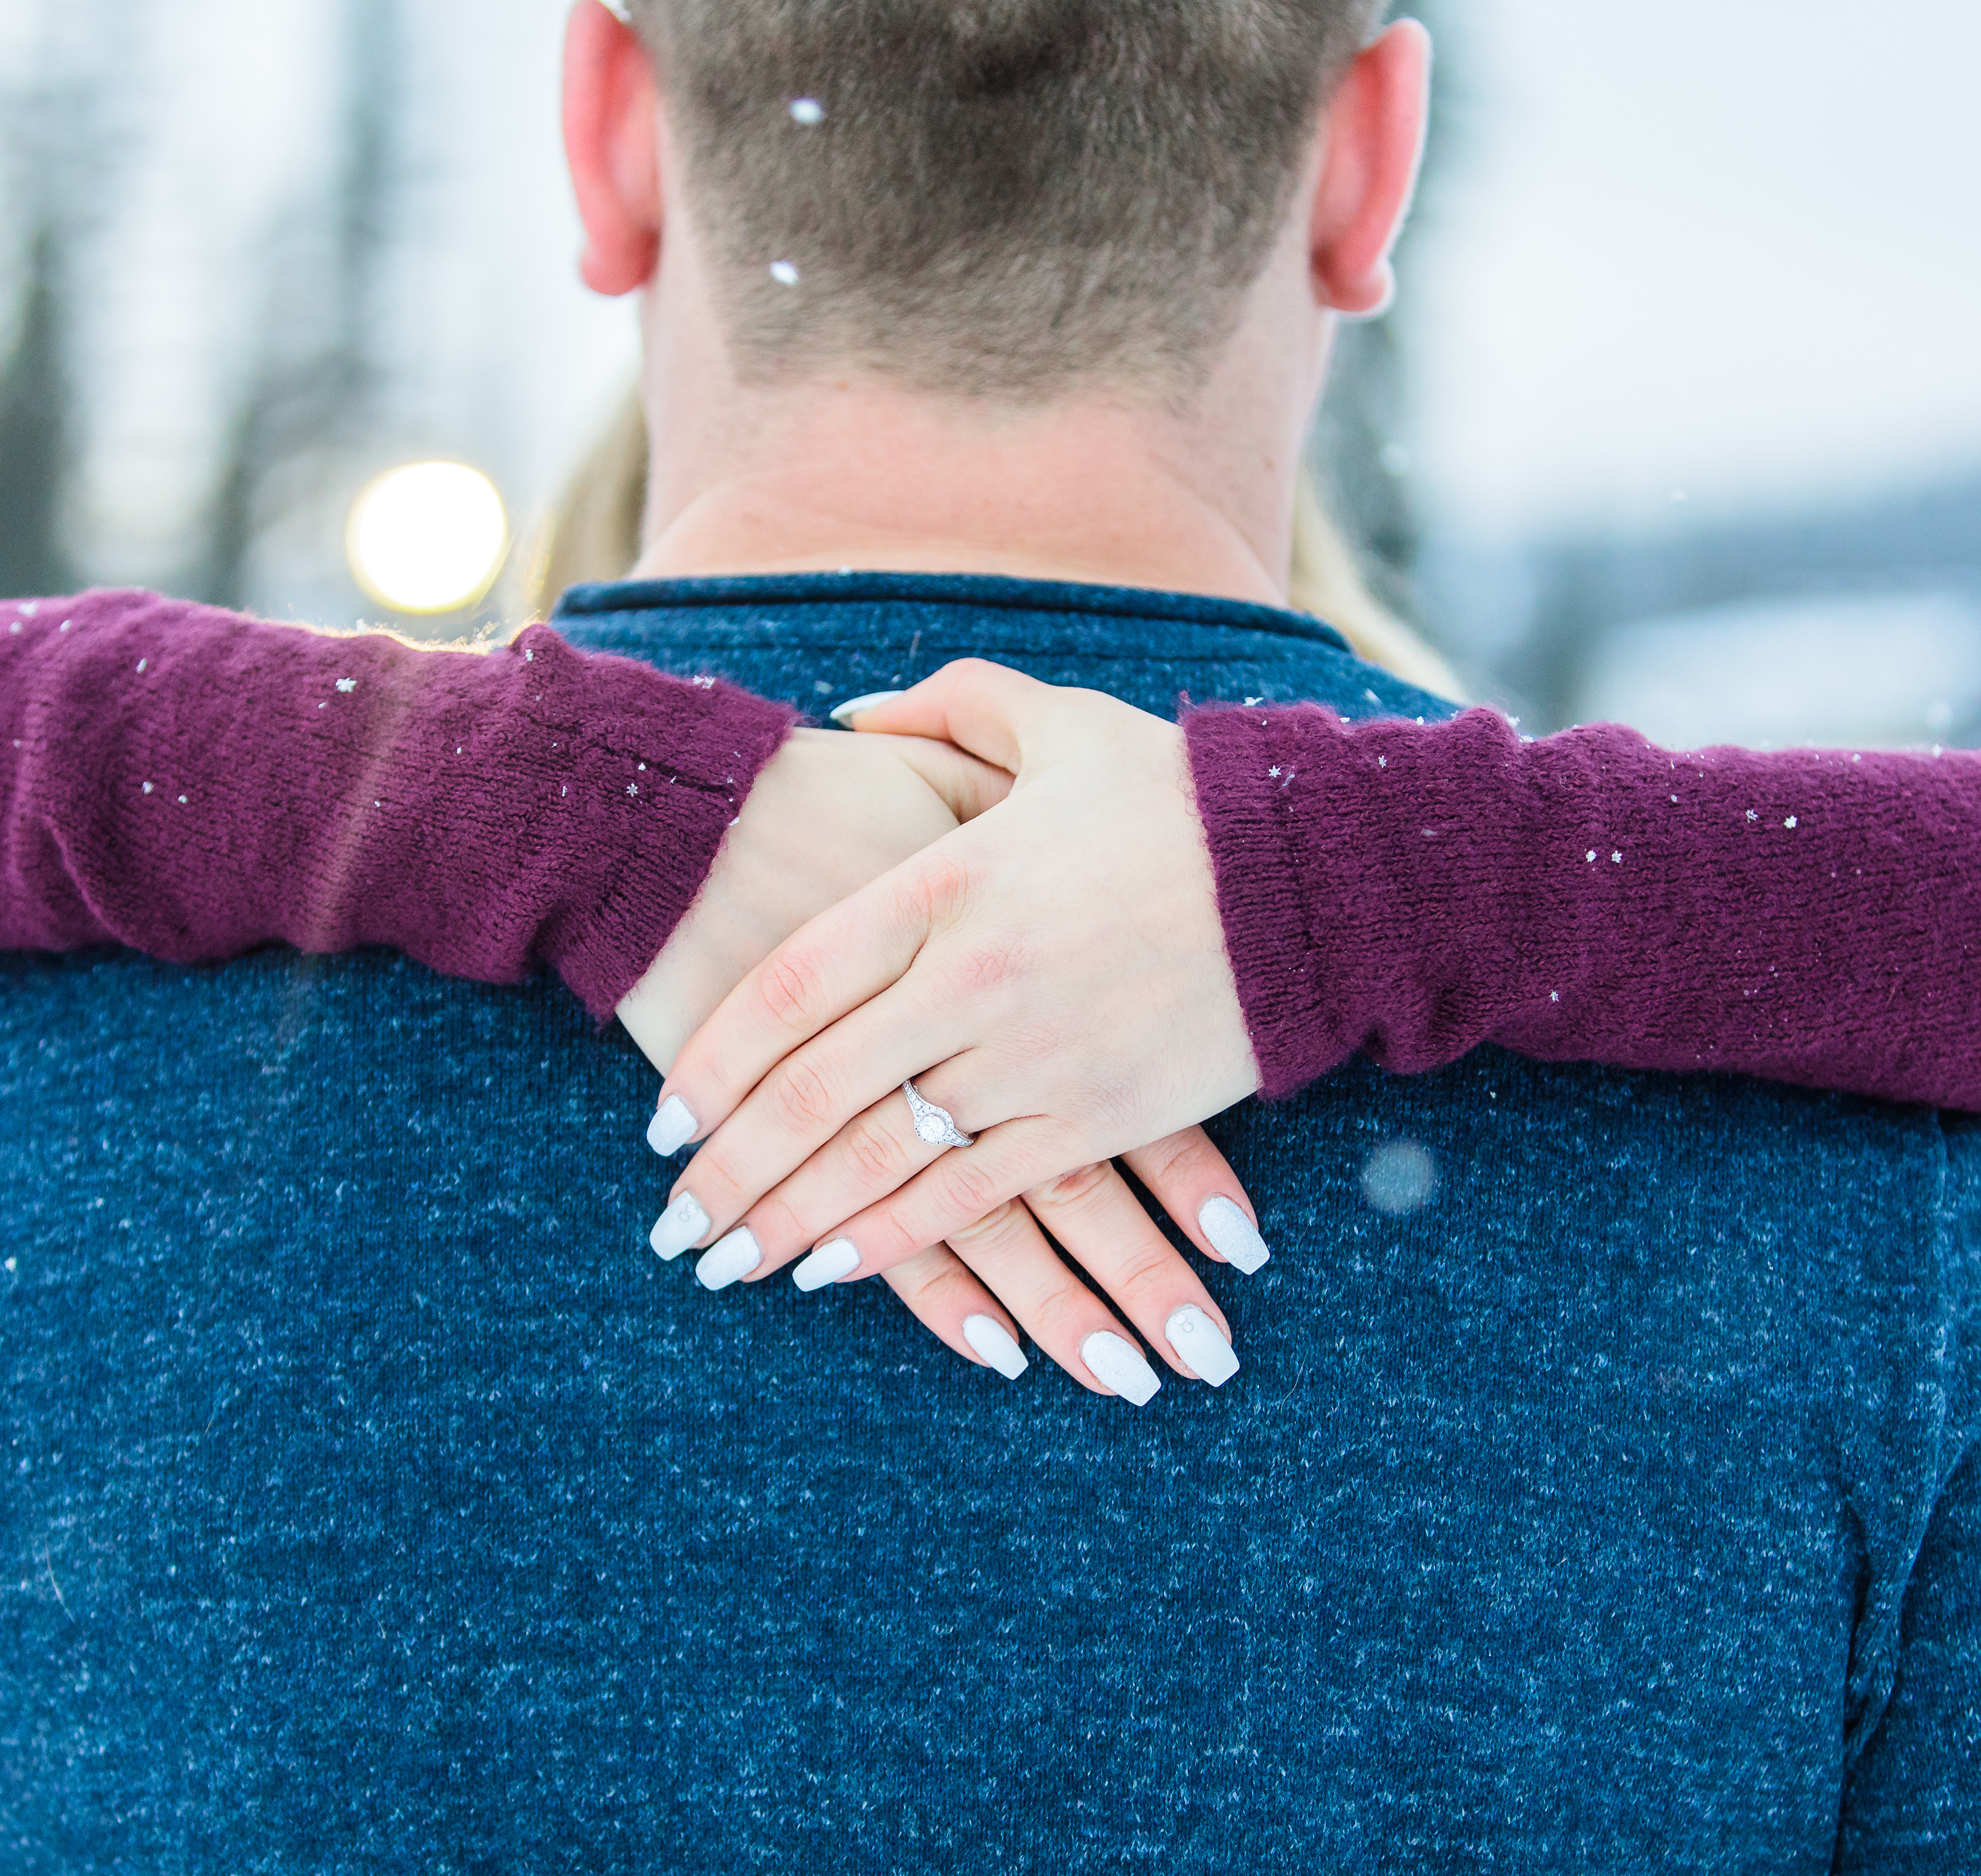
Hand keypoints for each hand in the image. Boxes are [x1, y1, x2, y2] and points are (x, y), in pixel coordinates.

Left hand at [645, 663, 1268, 1393]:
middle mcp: (971, 979)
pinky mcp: (1097, 1116)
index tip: (662, 1124)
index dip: (715, 1063)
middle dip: (731, 1172)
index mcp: (944, 882)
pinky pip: (974, 1195)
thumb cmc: (1178, 792)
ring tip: (727, 1266)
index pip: (790, 989)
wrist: (1318, 869)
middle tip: (671, 1228)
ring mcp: (1033, 1057)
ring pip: (879, 1161)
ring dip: (793, 1223)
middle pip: (813, 1093)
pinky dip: (898, 1242)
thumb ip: (944, 707)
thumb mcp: (1053, 721)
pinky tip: (835, 1273)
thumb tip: (852, 715)